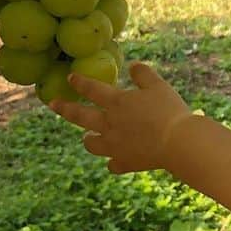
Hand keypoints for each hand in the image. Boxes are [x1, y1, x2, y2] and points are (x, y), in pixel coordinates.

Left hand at [50, 62, 192, 173]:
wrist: (177, 142)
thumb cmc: (169, 110)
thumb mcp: (158, 86)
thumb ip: (143, 74)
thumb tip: (133, 65)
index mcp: (116, 102)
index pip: (91, 89)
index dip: (79, 82)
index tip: (70, 78)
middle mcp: (109, 124)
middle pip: (80, 116)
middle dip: (65, 108)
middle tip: (53, 104)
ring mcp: (115, 146)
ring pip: (92, 144)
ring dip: (89, 139)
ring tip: (88, 137)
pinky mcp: (126, 163)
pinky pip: (113, 164)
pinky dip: (114, 162)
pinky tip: (117, 160)